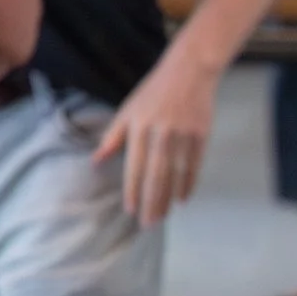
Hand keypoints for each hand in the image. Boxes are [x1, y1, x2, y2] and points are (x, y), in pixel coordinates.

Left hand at [92, 53, 219, 223]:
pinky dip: (189, 183)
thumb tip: (94, 162)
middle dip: (151, 202)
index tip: (130, 210)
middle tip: (148, 224)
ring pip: (176, 173)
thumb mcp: (127, 110)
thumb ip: (112, 138)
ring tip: (163, 216)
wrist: (189, 71)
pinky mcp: (202, 134)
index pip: (134, 166)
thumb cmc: (153, 93)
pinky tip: (183, 199)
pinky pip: (195, 165)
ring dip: (169, 198)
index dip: (133, 190)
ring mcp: (183, 134)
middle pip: (156, 174)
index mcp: (139, 126)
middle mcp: (161, 132)